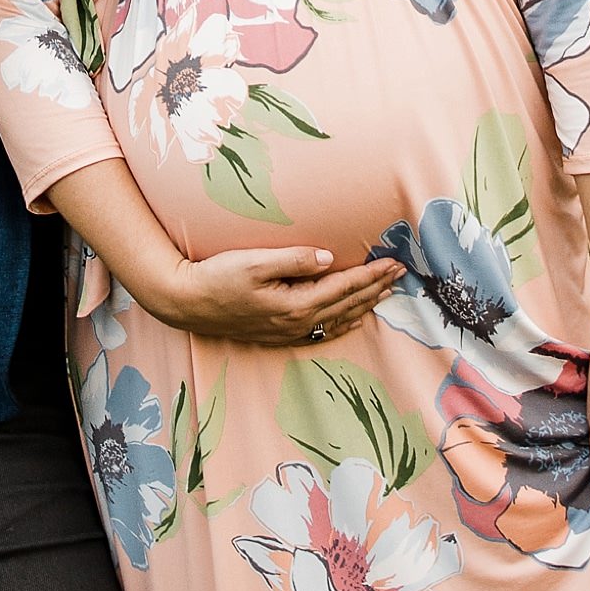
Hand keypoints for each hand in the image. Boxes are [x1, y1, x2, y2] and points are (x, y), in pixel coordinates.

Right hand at [142, 243, 403, 347]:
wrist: (188, 302)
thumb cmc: (218, 276)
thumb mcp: (255, 261)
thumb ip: (295, 259)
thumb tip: (330, 257)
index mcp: (295, 304)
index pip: (344, 287)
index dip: (371, 275)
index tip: (394, 262)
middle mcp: (297, 323)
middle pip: (348, 304)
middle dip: (377, 288)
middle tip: (402, 273)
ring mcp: (289, 332)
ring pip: (339, 319)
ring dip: (366, 305)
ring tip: (387, 292)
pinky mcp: (279, 333)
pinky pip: (323, 330)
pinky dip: (344, 322)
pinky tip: (354, 317)